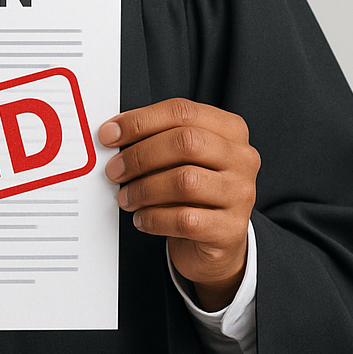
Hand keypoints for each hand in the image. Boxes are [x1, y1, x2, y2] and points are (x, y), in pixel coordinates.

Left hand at [99, 98, 258, 310]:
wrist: (218, 242)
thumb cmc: (196, 193)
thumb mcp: (184, 159)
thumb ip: (159, 140)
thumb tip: (115, 135)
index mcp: (230, 130)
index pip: (183, 111)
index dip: (141, 120)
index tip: (111, 134)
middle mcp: (241, 158)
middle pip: (186, 142)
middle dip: (140, 155)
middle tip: (115, 170)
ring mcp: (240, 193)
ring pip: (185, 181)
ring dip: (144, 189)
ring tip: (126, 197)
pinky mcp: (230, 229)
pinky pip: (185, 219)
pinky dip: (154, 218)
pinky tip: (142, 218)